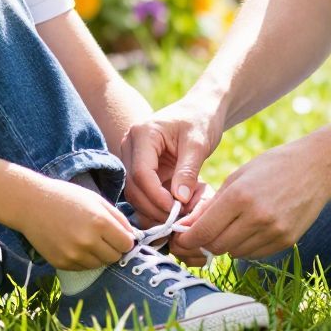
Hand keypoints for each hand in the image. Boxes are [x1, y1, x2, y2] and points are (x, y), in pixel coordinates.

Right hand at [12, 177, 135, 270]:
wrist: (31, 204)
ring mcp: (74, 255)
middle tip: (101, 236)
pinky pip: (83, 268)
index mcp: (100, 222)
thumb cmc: (66, 197)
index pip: (127, 244)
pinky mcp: (62, 263)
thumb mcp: (95, 200)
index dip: (125, 239)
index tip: (118, 235)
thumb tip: (132, 238)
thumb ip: (117, 218)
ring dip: (98, 255)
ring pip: (100, 265)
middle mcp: (88, 241)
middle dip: (113, 248)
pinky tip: (73, 243)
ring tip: (85, 238)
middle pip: (115, 257)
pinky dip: (83, 259)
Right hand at [119, 95, 221, 222]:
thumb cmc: (200, 121)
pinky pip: (142, 191)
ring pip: (134, 192)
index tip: (177, 211)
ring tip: (177, 218)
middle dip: (153, 207)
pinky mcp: (139, 167)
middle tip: (178, 220)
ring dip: (153, 209)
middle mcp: (130, 145)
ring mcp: (132, 157)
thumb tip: (179, 201)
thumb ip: (187, 172)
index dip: (156, 196)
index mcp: (142, 134)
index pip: (141, 173)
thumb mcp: (198, 144)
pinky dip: (155, 204)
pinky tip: (172, 212)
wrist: (199, 110)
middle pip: (133, 186)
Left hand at [169, 139, 330, 262]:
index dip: (187, 239)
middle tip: (200, 235)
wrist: (316, 169)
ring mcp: (273, 232)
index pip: (203, 231)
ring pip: (235, 252)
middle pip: (217, 246)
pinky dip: (245, 246)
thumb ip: (212, 205)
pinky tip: (248, 230)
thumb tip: (188, 228)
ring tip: (229, 227)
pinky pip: (254, 254)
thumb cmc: (271, 167)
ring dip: (225, 244)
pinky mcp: (286, 241)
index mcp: (239, 197)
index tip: (180, 238)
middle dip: (204, 243)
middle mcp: (256, 217)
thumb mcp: (237, 177)